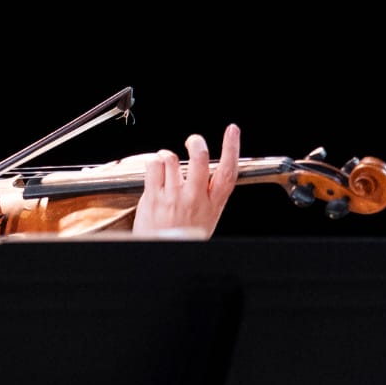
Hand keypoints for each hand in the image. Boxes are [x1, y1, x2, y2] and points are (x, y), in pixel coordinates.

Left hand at [130, 123, 239, 239]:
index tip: (232, 132)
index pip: (227, 172)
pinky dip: (154, 162)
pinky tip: (156, 169)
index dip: (232, 148)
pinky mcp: (153, 196)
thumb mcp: (207, 218)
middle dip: (197, 142)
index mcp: (212, 204)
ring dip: (169, 155)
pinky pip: (154, 166)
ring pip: (172, 158)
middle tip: (194, 140)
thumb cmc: (183, 235)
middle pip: (200, 158)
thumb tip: (207, 170)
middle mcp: (194, 198)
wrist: (162, 252)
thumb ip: (208, 194)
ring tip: (168, 162)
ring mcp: (173, 196)